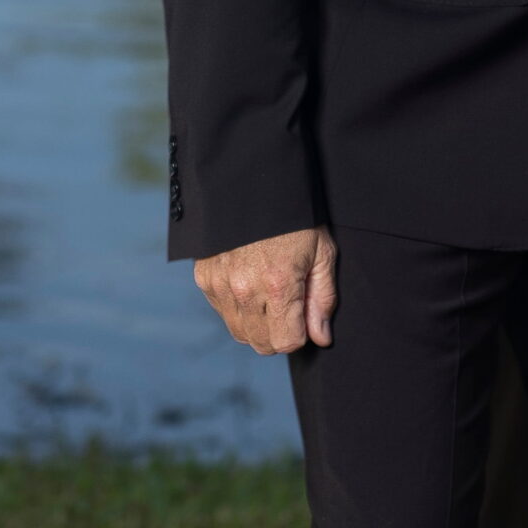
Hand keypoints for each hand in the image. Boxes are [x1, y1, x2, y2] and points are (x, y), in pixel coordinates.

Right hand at [194, 227, 337, 354]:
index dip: (300, 334)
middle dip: (279, 333)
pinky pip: (223, 312)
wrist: (250, 183)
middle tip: (289, 305)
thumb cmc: (295, 218)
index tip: (304, 313)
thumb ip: (323, 298)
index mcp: (278, 284)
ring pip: (240, 333)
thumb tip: (320, 338)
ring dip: (257, 323)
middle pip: (262, 344)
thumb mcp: (322, 252)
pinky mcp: (204, 278)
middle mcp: (244, 290)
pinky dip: (238, 307)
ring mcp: (220, 285)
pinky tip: (250, 282)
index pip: (286, 342)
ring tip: (269, 292)